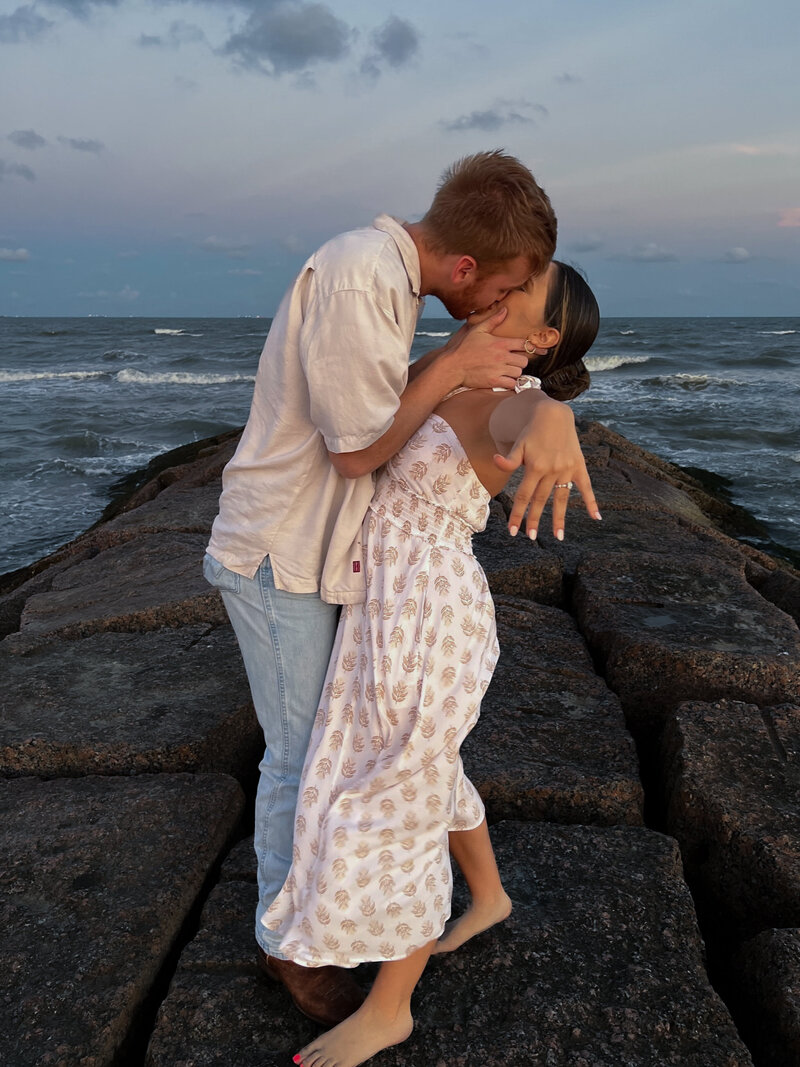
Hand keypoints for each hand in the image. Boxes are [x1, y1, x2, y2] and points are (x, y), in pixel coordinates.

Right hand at [442, 307, 527, 390]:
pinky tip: (505, 379)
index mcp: (500, 343)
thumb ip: (493, 320)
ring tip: (508, 370)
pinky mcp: (494, 381)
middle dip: (521, 361)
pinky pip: (511, 383)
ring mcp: (498, 370)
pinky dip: (510, 382)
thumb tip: (505, 310)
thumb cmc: (464, 347)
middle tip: (514, 361)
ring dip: (515, 372)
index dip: (533, 347)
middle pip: (524, 361)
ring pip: (518, 373)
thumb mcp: (478, 330)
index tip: (539, 350)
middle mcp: (502, 357)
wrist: (453, 366)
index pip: (524, 344)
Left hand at [493, 397, 600, 539]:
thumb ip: (509, 458)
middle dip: (535, 520)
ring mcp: (567, 469)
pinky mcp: (579, 465)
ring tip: (559, 536)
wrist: (553, 414)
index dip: (517, 514)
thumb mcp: (519, 443)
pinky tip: (596, 517)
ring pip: (562, 498)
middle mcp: (551, 470)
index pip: (523, 496)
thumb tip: (495, 461)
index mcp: (535, 466)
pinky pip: (586, 486)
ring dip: (560, 518)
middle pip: (541, 500)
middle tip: (530, 537)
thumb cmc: (532, 431)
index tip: (513, 531)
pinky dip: (591, 501)